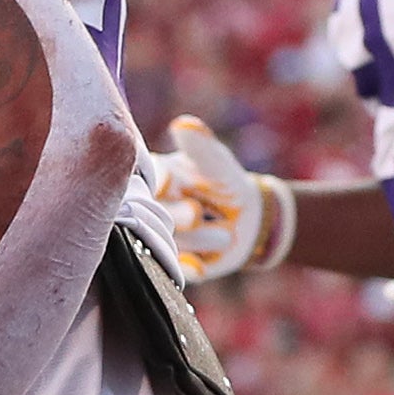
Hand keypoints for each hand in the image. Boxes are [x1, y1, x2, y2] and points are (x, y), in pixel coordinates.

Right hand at [150, 114, 292, 280]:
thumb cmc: (227, 182)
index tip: (167, 183)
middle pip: (152, 214)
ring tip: (226, 235)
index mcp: (153, 177)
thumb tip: (184, 124)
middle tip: (196, 212)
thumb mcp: (218, 164)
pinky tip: (198, 268)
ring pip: (168, 242)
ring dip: (197, 240)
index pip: (142, 180)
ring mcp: (158, 237)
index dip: (154, 183)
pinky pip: (175, 270)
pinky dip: (187, 270)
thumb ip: (201, 148)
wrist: (250, 219)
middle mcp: (149, 208)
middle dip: (176, 214)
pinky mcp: (174, 264)